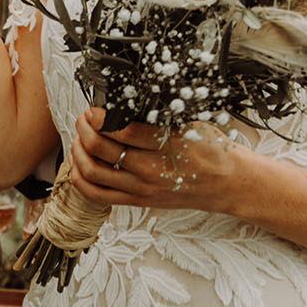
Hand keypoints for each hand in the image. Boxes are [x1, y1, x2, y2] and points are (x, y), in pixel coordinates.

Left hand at [68, 108, 242, 211]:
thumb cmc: (212, 150)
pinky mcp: (139, 201)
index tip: (93, 109)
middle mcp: (151, 169)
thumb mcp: (190, 124)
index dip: (98, 116)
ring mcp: (142, 188)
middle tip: (83, 119)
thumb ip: (158, 117)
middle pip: (100, 148)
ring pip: (93, 171)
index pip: (121, 129)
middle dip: (83, 129)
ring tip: (79, 138)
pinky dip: (81, 179)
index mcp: (165, 144)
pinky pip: (98, 195)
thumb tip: (123, 104)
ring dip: (78, 151)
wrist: (228, 183)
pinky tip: (79, 165)